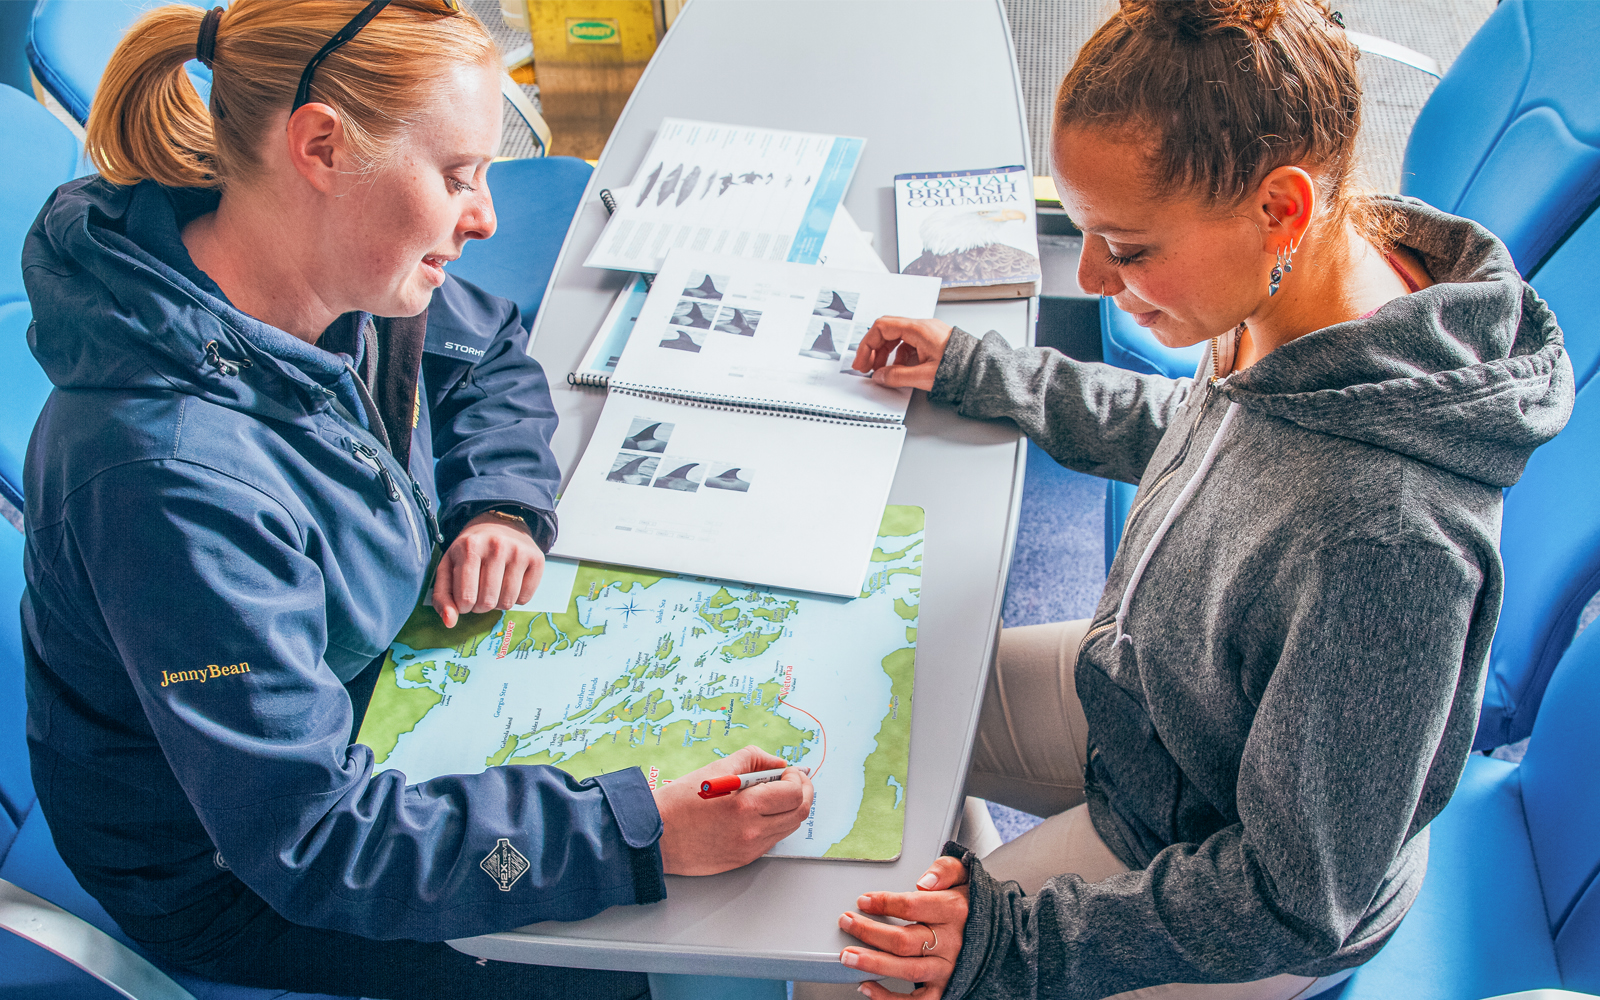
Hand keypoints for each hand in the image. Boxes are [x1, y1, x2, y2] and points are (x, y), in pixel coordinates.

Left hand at [433, 512, 543, 627]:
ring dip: (498, 603)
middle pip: (487, 602)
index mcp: (469, 548)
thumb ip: (442, 597)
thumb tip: (450, 622)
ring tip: (494, 588)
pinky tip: (510, 583)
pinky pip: (525, 598)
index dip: (463, 607)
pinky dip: (516, 598)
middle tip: (479, 592)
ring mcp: (519, 552)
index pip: (465, 599)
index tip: (464, 596)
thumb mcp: (448, 568)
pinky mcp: (537, 559)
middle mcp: (496, 546)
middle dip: (480, 606)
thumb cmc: (469, 552)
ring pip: (507, 602)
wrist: (498, 525)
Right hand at [654, 745, 813, 874]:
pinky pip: (772, 839)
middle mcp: (752, 831)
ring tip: (779, 795)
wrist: (654, 837)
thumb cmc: (679, 801)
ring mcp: (749, 848)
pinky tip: (763, 812)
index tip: (788, 770)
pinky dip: (776, 823)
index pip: (793, 793)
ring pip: (789, 828)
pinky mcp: (743, 859)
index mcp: (744, 805)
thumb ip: (752, 759)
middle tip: (794, 780)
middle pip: (799, 813)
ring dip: (792, 808)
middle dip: (802, 792)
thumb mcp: (716, 769)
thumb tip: (777, 762)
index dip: (796, 778)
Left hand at [839, 856, 968, 998]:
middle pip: (903, 940)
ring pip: (906, 969)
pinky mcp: (947, 988)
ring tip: (847, 956)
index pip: (913, 906)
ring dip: (873, 963)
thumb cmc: (975, 906)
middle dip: (869, 932)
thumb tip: (925, 880)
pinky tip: (867, 987)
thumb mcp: (966, 876)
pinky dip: (889, 998)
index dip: (884, 903)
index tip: (864, 901)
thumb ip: (945, 869)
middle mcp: (953, 942)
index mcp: (956, 911)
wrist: (1004, 934)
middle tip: (846, 922)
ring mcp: (949, 968)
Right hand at [851, 316, 953, 390]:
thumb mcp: (924, 376)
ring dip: (886, 354)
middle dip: (874, 350)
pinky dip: (899, 356)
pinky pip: (909, 345)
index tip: (862, 361)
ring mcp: (927, 334)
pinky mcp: (932, 342)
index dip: (867, 344)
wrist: (982, 370)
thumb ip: (897, 376)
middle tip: (867, 368)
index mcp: (918, 329)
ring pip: (897, 339)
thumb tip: (880, 376)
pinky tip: (900, 370)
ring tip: (883, 372)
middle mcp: (922, 327)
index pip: (882, 327)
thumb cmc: (961, 368)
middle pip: (888, 332)